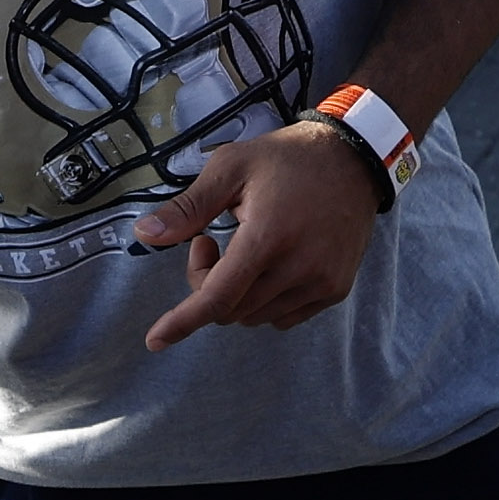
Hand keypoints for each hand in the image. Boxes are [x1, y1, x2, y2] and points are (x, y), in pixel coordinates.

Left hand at [131, 119, 384, 348]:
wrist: (353, 160)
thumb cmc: (286, 160)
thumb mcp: (231, 168)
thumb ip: (188, 207)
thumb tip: (146, 235)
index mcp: (268, 236)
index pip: (219, 296)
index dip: (183, 321)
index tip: (155, 340)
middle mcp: (298, 266)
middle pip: (232, 309)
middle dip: (208, 284)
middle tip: (208, 241)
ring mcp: (321, 281)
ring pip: (256, 317)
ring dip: (237, 295)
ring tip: (244, 249)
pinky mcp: (335, 288)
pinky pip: (284, 317)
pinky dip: (264, 302)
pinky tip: (270, 264)